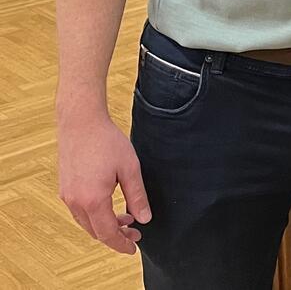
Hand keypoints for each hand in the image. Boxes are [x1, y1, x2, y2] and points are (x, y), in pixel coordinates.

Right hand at [57, 110, 149, 254]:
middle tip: (136, 234)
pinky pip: (80, 212)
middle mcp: (76, 202)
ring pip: (87, 223)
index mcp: (93, 200)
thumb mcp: (130, 168)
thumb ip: (137, 196)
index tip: (134, 248)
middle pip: (96, 231)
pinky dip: (95, 215)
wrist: (81, 123)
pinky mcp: (65, 189)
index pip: (107, 233)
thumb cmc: (107, 142)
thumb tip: (144, 218)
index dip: (122, 243)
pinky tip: (110, 207)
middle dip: (116, 236)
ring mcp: (67, 196)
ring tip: (127, 218)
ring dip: (106, 225)